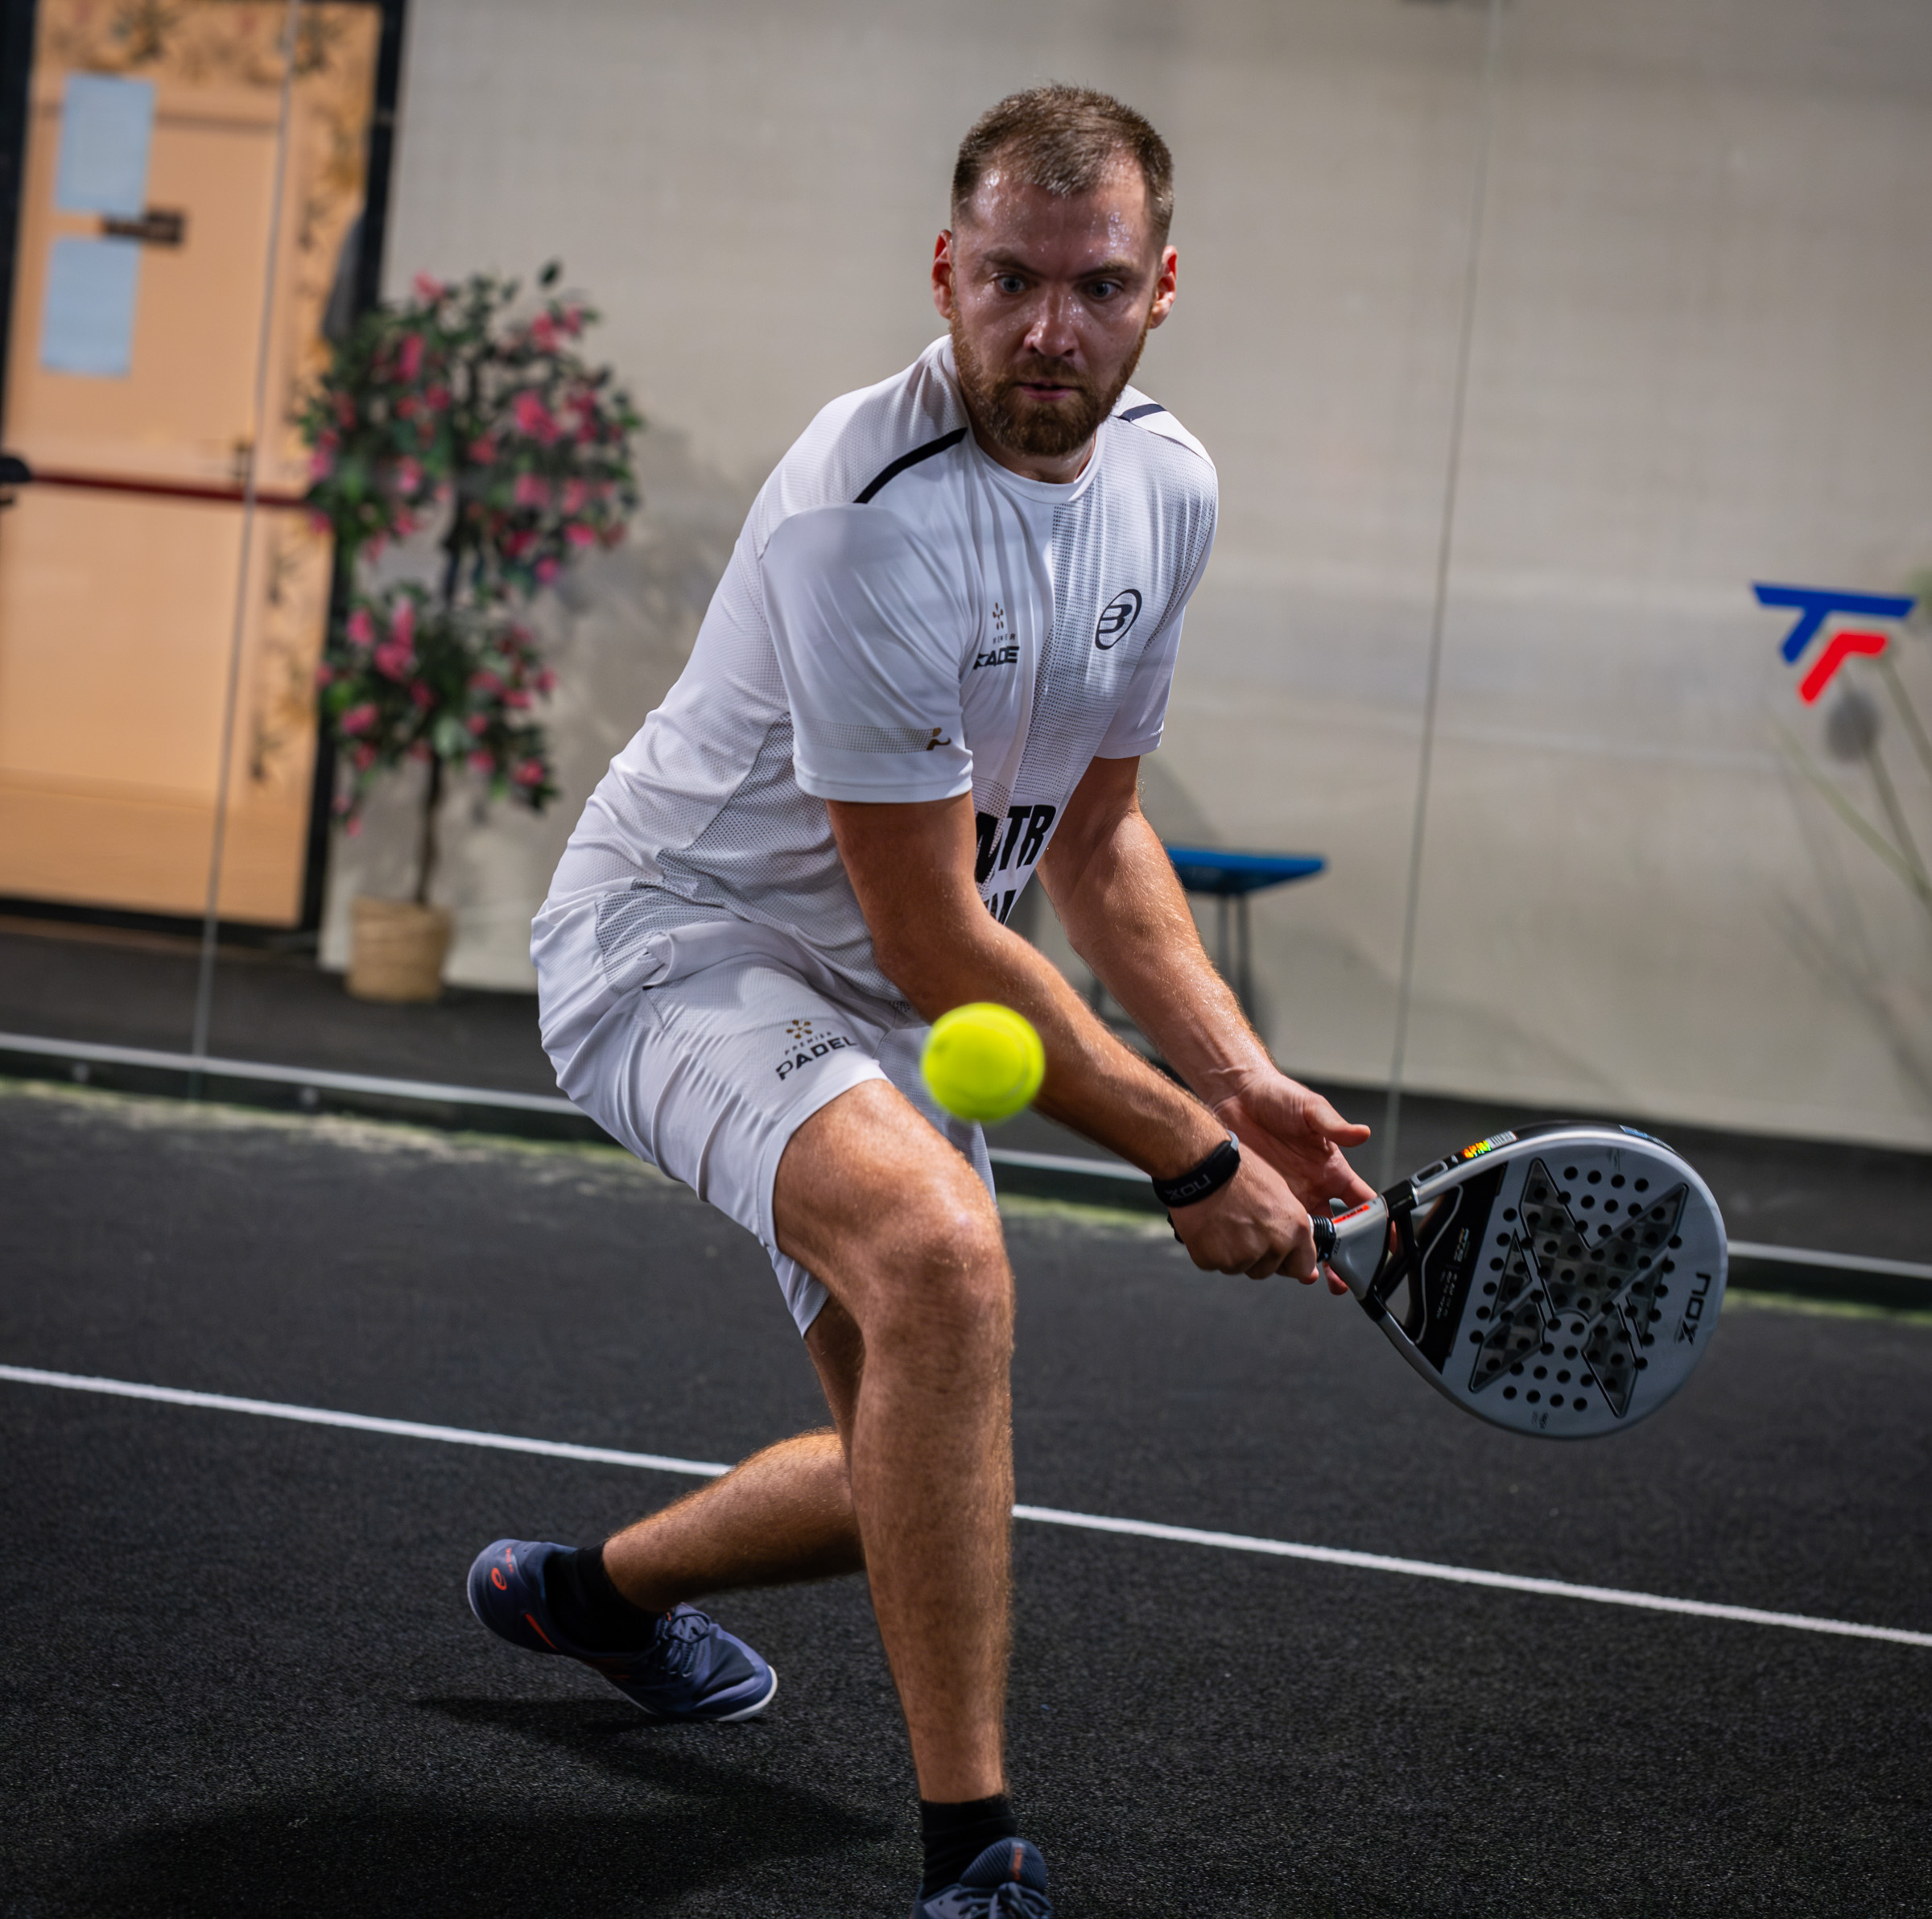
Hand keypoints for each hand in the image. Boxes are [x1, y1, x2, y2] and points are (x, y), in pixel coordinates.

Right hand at [1168, 1153, 1319, 1283]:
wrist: (1202, 1166)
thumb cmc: (1239, 1170)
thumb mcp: (1279, 1192)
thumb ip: (1289, 1226)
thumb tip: (1296, 1250)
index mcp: (1294, 1229)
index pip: (1302, 1268)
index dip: (1289, 1260)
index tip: (1280, 1255)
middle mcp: (1273, 1246)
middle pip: (1266, 1269)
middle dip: (1255, 1255)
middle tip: (1241, 1225)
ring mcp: (1242, 1257)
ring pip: (1238, 1267)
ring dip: (1231, 1252)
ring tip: (1223, 1222)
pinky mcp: (1213, 1259)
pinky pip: (1213, 1263)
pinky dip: (1209, 1250)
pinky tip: (1208, 1226)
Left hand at [1208, 1073, 1374, 1294]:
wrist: (1236, 1095)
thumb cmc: (1278, 1096)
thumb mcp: (1311, 1109)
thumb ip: (1334, 1126)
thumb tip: (1361, 1133)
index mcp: (1332, 1169)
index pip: (1363, 1202)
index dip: (1378, 1224)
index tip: (1388, 1244)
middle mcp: (1313, 1186)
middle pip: (1336, 1230)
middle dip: (1344, 1256)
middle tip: (1346, 1278)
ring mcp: (1288, 1195)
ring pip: (1305, 1237)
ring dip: (1311, 1258)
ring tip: (1313, 1277)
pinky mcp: (1263, 1197)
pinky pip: (1274, 1228)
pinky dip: (1279, 1245)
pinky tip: (1278, 1258)